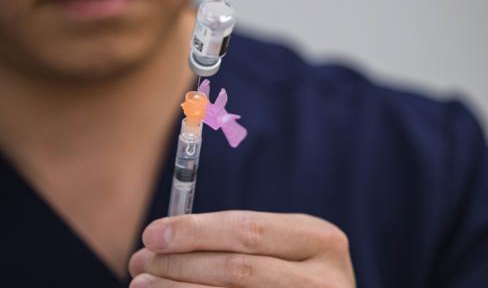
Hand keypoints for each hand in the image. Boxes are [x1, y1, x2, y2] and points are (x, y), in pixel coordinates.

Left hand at [129, 211, 355, 286]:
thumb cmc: (294, 273)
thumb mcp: (286, 246)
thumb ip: (241, 238)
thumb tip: (164, 239)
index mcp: (321, 241)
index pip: (248, 230)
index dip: (195, 231)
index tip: (152, 234)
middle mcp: (322, 280)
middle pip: (237, 269)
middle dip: (179, 264)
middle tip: (140, 262)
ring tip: (143, 286)